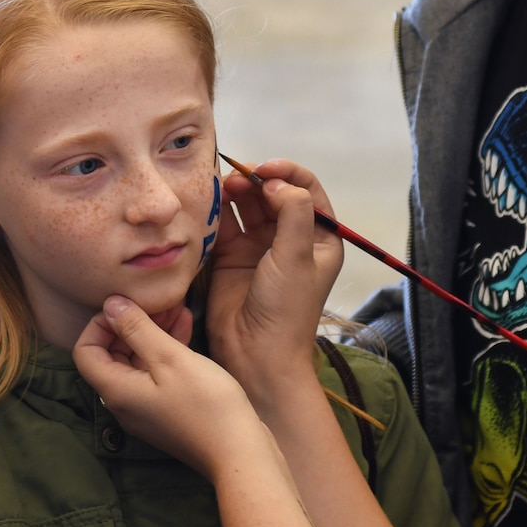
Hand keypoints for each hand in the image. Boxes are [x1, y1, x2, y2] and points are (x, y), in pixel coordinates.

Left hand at [73, 295, 266, 478]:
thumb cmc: (206, 405)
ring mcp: (146, 409)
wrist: (239, 453)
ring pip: (137, 363)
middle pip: (111, 356)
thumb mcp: (170, 358)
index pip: (85, 351)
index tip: (127, 307)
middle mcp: (124, 403)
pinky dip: (166, 351)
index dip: (100, 324)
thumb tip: (110, 304)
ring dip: (152, 334)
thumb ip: (137, 329)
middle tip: (158, 304)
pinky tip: (186, 328)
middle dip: (131, 325)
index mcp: (116, 390)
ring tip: (177, 309)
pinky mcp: (167, 411)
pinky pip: (156, 375)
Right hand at [207, 160, 344, 393]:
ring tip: (221, 186)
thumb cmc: (286, 311)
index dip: (287, 172)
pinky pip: (224, 225)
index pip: (306, 189)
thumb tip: (277, 181)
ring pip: (247, 206)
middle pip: (273, 193)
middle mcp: (290, 239)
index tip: (264, 170)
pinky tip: (208, 201)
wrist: (256, 356)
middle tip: (236, 177)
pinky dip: (217, 211)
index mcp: (319, 238)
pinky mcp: (230, 258)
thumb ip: (293, 212)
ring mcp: (259, 248)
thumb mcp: (297, 257)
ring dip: (235, 192)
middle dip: (256, 180)